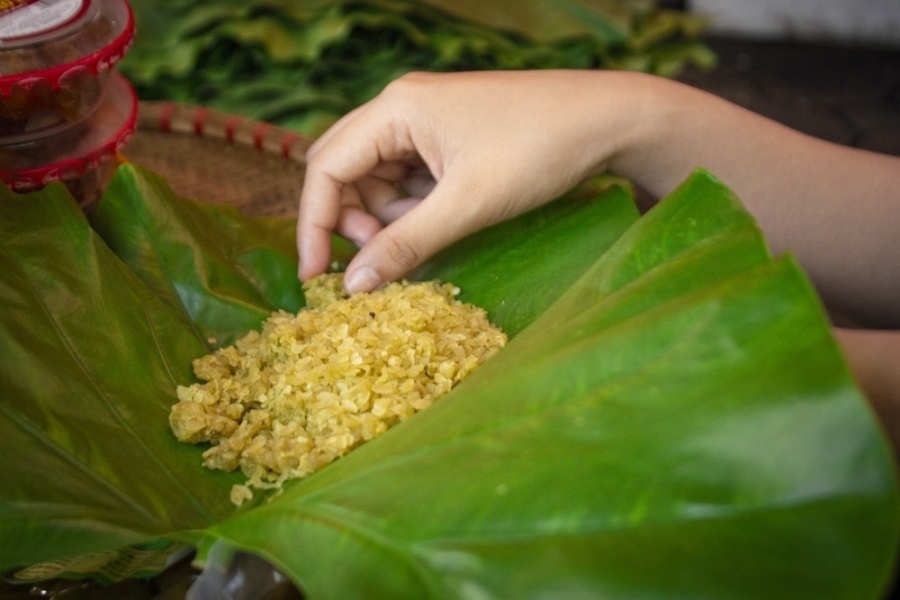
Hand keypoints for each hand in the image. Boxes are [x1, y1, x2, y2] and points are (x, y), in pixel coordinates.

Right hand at [296, 70, 646, 292]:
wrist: (609, 119)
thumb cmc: (540, 148)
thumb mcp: (468, 204)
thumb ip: (406, 244)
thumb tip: (353, 286)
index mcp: (395, 108)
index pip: (326, 167)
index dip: (314, 224)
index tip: (315, 276)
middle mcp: (401, 108)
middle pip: (345, 170)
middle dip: (352, 220)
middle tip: (378, 260)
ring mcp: (426, 122)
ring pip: (378, 180)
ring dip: (389, 218)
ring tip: (430, 235)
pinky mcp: (448, 138)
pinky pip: (410, 179)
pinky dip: (416, 209)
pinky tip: (445, 220)